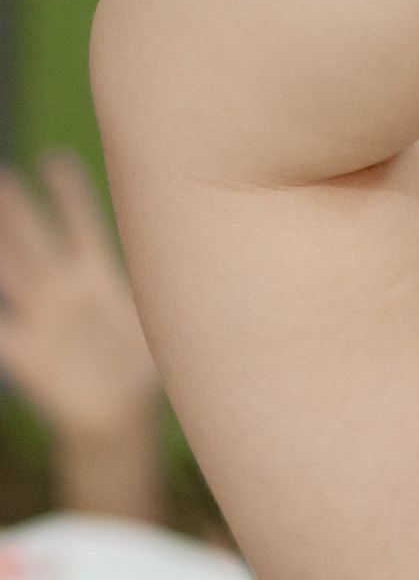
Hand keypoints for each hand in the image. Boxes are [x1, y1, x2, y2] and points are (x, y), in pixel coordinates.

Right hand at [0, 151, 158, 438]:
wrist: (117, 419)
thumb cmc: (143, 372)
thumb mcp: (167, 332)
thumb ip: (185, 301)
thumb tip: (233, 271)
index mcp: (98, 279)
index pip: (82, 227)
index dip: (69, 196)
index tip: (55, 160)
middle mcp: (65, 291)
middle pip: (37, 241)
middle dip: (20, 210)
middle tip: (2, 177)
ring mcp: (42, 318)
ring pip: (12, 272)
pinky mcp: (25, 352)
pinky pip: (0, 330)